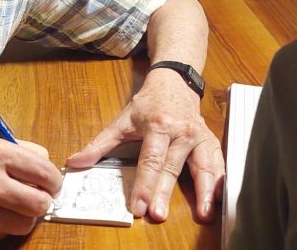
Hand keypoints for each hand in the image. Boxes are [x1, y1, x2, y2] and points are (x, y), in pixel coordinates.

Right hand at [0, 138, 61, 245]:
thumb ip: (21, 151)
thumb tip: (49, 165)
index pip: (45, 172)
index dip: (53, 180)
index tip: (51, 182)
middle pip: (41, 202)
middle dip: (44, 200)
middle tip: (37, 196)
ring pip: (29, 222)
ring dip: (26, 215)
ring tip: (14, 205)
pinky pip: (8, 232)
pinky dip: (6, 225)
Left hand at [66, 70, 224, 222]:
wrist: (176, 81)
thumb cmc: (149, 103)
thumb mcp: (123, 120)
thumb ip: (100, 144)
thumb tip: (75, 162)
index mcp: (159, 125)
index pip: (151, 160)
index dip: (144, 184)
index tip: (138, 206)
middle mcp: (182, 132)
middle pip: (173, 167)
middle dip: (165, 192)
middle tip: (159, 215)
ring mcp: (199, 136)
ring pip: (203, 166)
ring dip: (205, 191)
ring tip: (204, 213)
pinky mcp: (210, 141)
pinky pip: (218, 163)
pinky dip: (221, 181)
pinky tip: (220, 198)